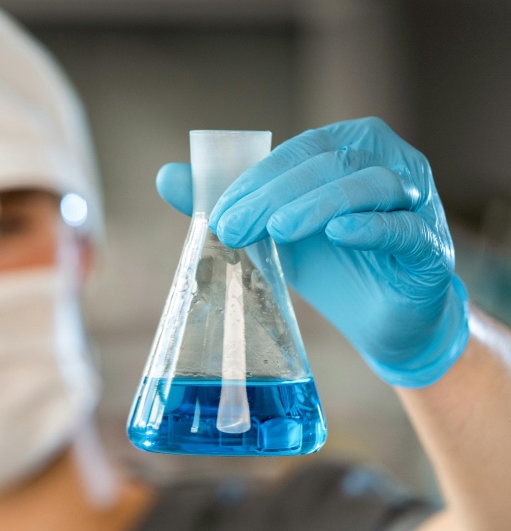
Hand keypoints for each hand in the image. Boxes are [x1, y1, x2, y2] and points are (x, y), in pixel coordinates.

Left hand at [156, 117, 468, 386]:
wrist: (381, 318)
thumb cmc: (330, 263)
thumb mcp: (273, 230)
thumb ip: (228, 201)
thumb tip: (165, 176)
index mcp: (350, 148)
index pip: (300, 151)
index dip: (256, 178)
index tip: (218, 213)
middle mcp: (389, 163)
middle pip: (330, 163)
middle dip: (274, 195)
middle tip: (232, 228)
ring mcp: (417, 202)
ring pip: (369, 185)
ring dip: (318, 204)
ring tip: (277, 230)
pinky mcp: (430, 247)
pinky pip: (404, 228)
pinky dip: (371, 228)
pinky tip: (339, 234)